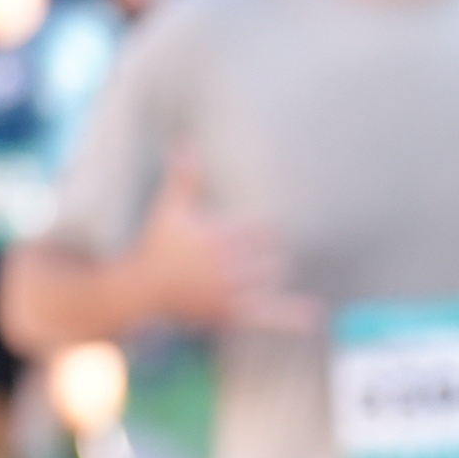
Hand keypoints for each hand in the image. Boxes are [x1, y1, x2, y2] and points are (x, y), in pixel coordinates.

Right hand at [121, 152, 307, 334]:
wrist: (142, 291)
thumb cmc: (157, 247)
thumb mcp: (170, 209)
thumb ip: (184, 177)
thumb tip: (184, 141)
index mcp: (218, 239)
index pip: (263, 230)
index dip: (266, 230)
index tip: (266, 230)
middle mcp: (227, 267)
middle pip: (271, 256)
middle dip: (270, 253)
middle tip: (262, 253)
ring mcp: (230, 293)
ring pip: (271, 280)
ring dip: (273, 274)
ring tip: (266, 269)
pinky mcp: (231, 316)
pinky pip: (268, 316)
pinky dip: (292, 316)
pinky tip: (316, 316)